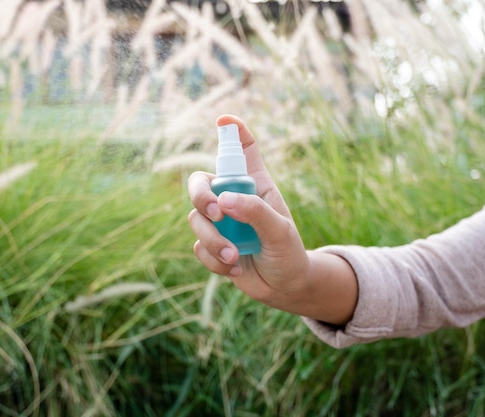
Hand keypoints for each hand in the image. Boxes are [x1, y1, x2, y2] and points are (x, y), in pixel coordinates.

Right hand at [188, 115, 357, 323]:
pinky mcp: (211, 245)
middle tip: (215, 213)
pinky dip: (215, 259)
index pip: (243, 150)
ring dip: (213, 240)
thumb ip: (255, 212)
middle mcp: (233, 199)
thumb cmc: (289, 252)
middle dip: (200, 195)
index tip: (225, 121)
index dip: (233, 131)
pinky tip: (235, 267)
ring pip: (196, 219)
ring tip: (235, 256)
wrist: (284, 287)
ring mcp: (220, 223)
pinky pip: (199, 246)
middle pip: (201, 182)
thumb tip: (223, 201)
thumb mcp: (280, 231)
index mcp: (255, 185)